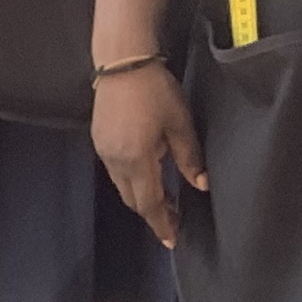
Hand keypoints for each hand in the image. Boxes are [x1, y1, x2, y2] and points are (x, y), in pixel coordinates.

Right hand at [92, 63, 203, 246]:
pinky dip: (133, 179)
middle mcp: (115, 160)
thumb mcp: (180, 124)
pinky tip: (149, 172)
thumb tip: (201, 185)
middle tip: (175, 218)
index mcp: (136, 159)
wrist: (123, 62)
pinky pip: (116, 170)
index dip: (161, 223)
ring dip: (142, 195)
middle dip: (152, 212)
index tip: (172, 239)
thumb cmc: (156, 90)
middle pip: (133, 199)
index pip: (149, 203)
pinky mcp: (100, 139)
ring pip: (122, 186)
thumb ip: (190, 157)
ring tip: (166, 198)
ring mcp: (104, 150)